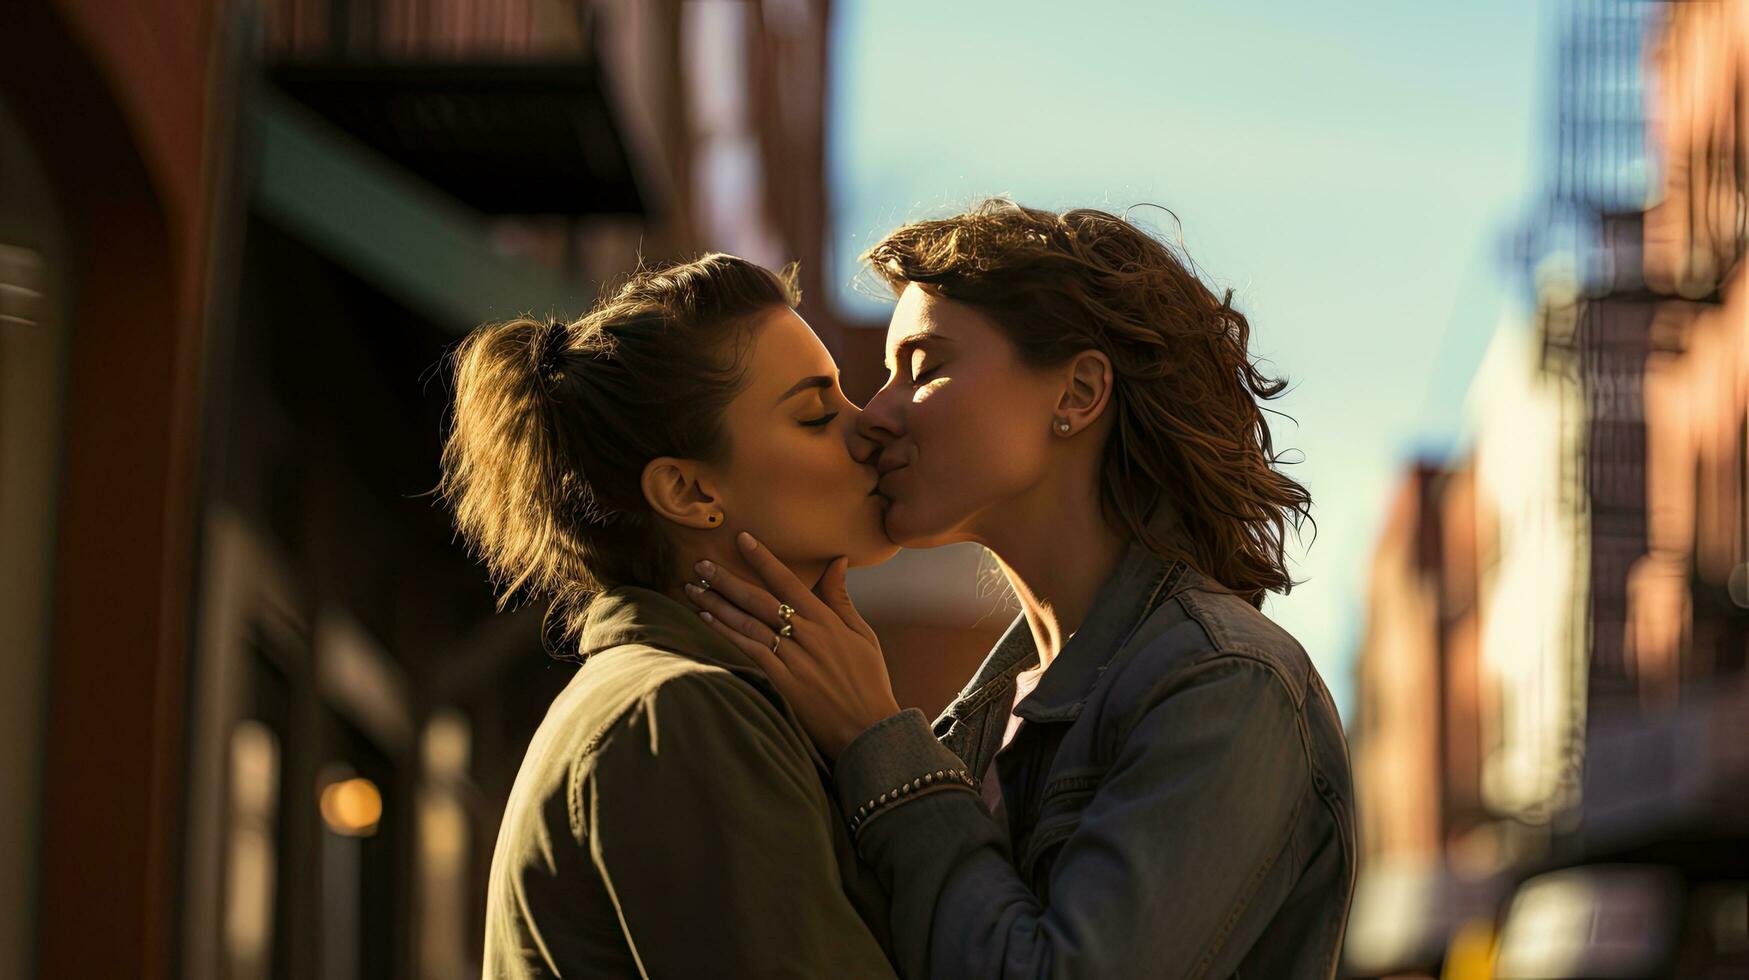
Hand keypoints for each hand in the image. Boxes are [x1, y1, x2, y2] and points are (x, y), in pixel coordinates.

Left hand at [683, 531, 901, 758]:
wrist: (869, 729)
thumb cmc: (868, 681)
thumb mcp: (861, 635)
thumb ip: (841, 598)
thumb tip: (838, 560)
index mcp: (826, 621)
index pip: (787, 581)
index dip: (763, 559)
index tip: (741, 538)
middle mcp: (807, 635)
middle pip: (759, 600)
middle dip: (727, 579)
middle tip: (700, 563)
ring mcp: (793, 659)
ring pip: (747, 623)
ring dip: (717, 604)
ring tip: (693, 589)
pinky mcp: (782, 682)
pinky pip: (748, 651)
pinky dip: (725, 634)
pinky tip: (706, 621)